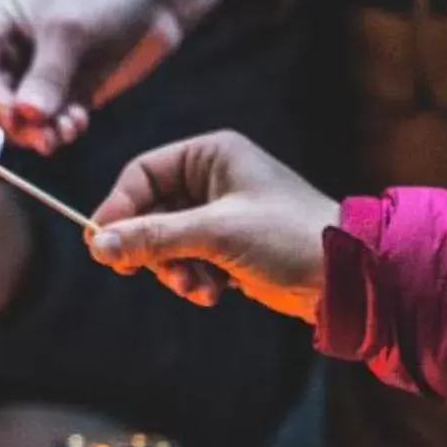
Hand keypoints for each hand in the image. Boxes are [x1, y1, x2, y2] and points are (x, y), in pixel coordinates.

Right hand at [0, 0, 260, 153]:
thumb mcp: (71, 32)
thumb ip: (45, 77)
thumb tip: (25, 117)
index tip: (15, 120)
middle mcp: (11, 49)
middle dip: (17, 122)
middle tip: (43, 139)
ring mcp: (40, 72)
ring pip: (23, 116)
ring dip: (41, 130)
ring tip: (68, 129)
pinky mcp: (68, 89)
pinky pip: (51, 120)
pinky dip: (61, 128)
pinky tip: (79, 123)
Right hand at [86, 131, 337, 321]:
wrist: (349, 276)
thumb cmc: (287, 236)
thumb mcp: (215, 234)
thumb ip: (153, 237)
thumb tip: (97, 246)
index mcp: (211, 154)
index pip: (140, 174)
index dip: (117, 209)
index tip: (100, 244)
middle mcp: (213, 178)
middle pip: (149, 211)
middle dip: (152, 248)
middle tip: (141, 272)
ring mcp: (220, 212)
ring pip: (165, 240)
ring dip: (174, 269)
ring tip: (198, 287)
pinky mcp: (229, 244)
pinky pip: (188, 258)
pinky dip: (194, 278)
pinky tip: (216, 292)